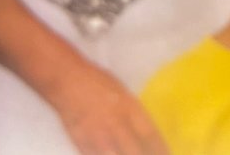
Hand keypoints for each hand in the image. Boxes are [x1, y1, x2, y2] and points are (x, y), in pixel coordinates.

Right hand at [51, 63, 167, 154]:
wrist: (68, 82)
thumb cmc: (97, 82)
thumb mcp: (122, 93)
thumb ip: (133, 112)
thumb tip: (143, 131)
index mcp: (130, 108)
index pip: (150, 135)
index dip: (161, 149)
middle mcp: (118, 125)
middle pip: (136, 152)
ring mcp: (100, 137)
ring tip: (129, 154)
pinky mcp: (84, 145)